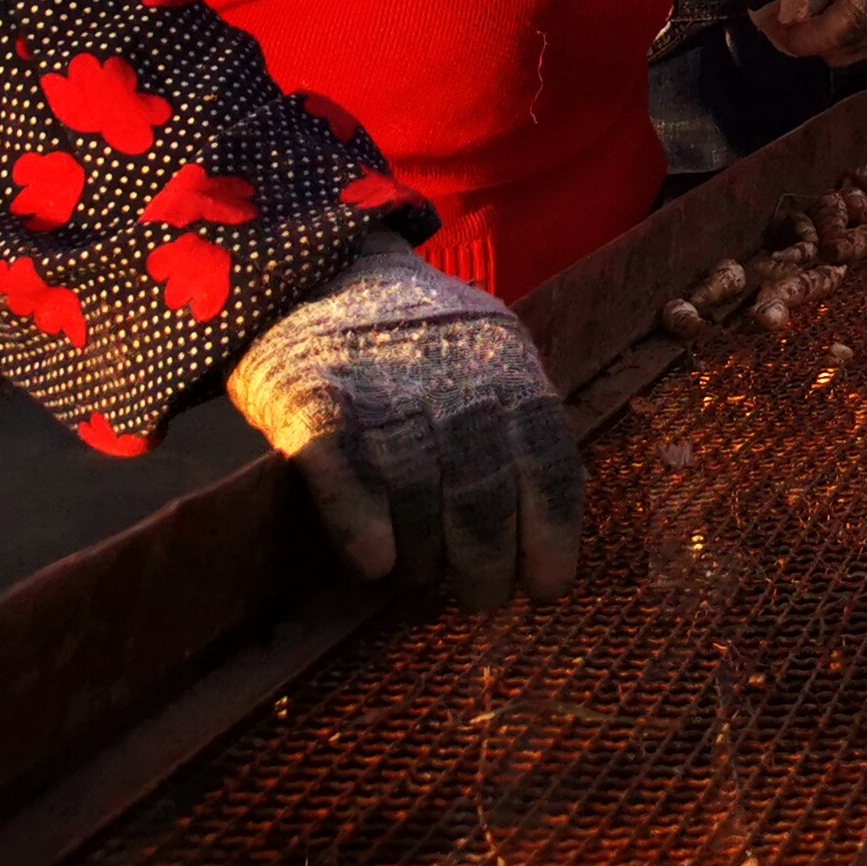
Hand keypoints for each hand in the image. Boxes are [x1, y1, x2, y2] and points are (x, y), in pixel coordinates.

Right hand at [227, 230, 580, 608]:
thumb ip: (515, 428)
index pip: (549, 462)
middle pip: (486, 490)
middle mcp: (455, 382)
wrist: (322, 267)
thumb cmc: (418, 341)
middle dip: (487, 562)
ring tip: (419, 580)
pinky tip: (375, 565)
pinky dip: (361, 518)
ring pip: (418, 491)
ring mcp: (384, 389)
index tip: (548, 586)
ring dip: (425, 556)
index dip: (553, 532)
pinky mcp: (312, 396)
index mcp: (511, 373)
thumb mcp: (489, 358)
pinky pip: (342, 465)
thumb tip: (542, 531)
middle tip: (479, 598)